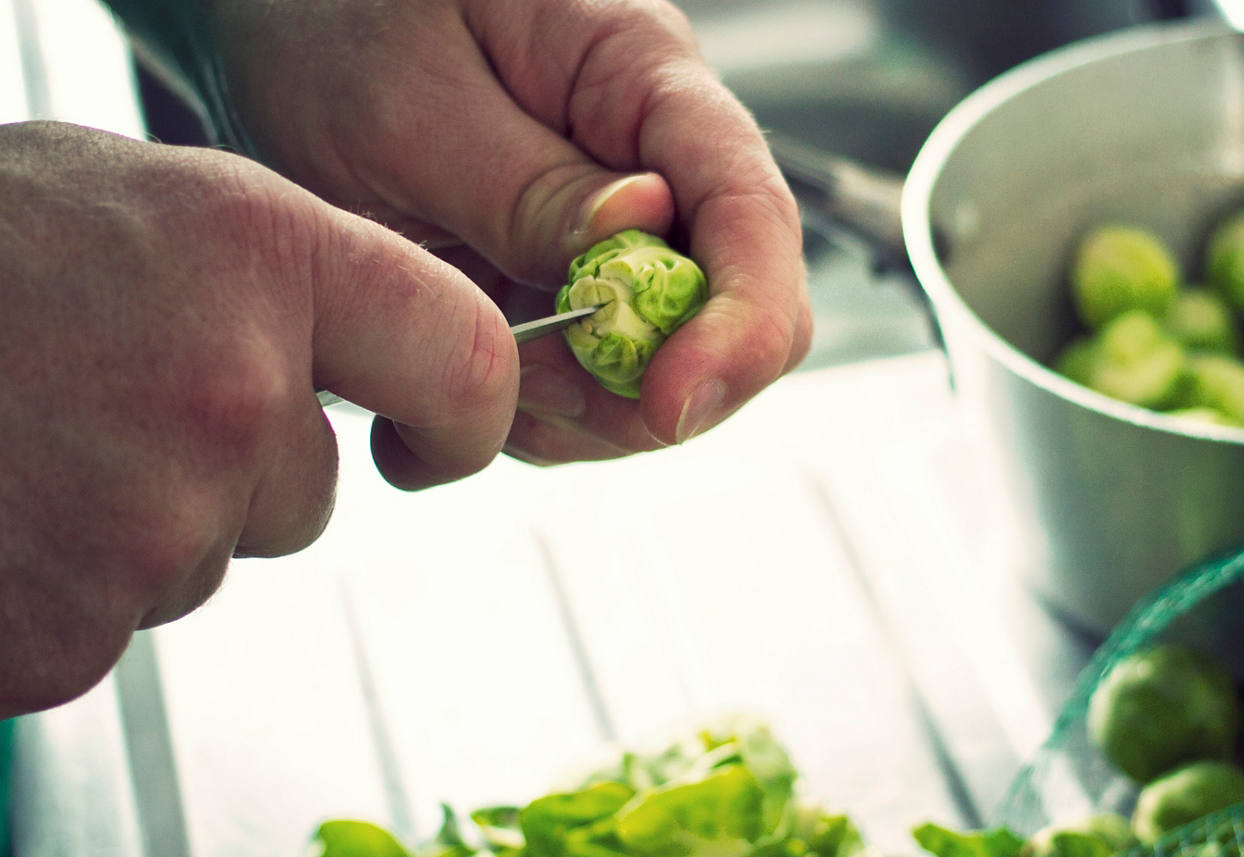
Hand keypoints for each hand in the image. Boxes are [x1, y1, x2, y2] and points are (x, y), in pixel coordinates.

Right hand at [0, 122, 518, 715]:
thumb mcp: (140, 200)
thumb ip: (277, 283)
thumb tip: (382, 358)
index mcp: (262, 255)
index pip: (465, 358)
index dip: (464, 412)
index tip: (439, 435)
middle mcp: (230, 389)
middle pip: (306, 489)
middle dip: (231, 466)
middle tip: (100, 397)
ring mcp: (150, 520)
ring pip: (207, 556)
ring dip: (137, 520)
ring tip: (30, 439)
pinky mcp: (66, 628)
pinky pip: (109, 622)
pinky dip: (58, 586)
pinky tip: (1, 509)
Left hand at [202, 0, 811, 460]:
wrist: (267, 34)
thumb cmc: (329, 25)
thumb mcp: (405, 105)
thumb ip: (524, 185)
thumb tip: (639, 233)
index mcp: (639, 75)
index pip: (750, 210)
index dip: (740, 325)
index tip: (671, 403)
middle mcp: (650, 160)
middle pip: (728, 310)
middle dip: (648, 385)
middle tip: (524, 388)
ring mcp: (613, 235)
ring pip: (663, 368)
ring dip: (579, 411)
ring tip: (465, 376)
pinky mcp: (567, 289)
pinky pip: (592, 389)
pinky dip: (535, 418)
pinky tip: (457, 387)